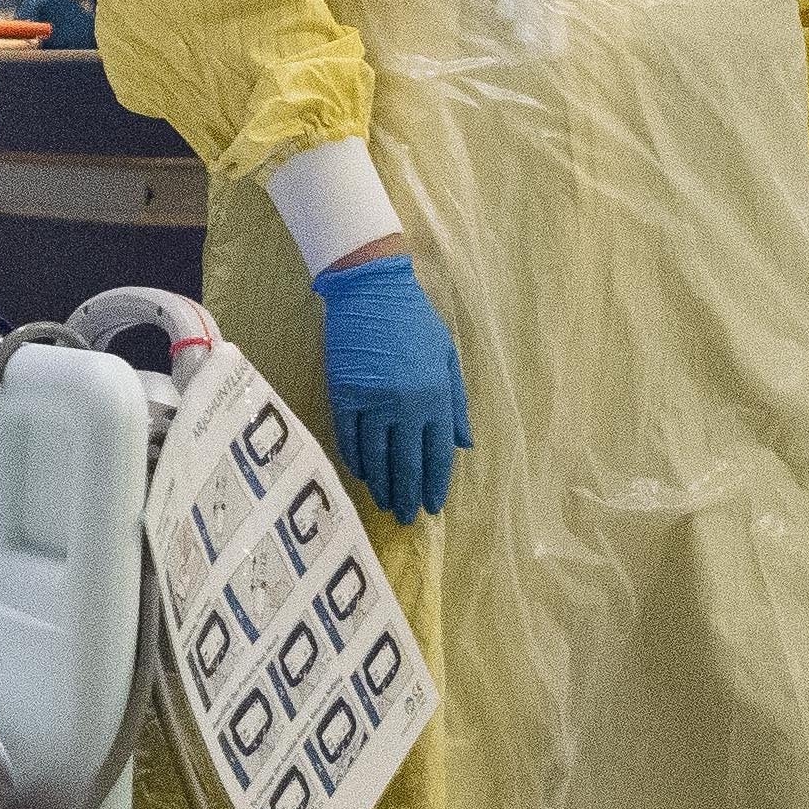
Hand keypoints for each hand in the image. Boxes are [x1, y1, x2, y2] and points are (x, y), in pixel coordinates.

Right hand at [311, 251, 469, 521]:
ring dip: (382, 485)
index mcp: (436, 396)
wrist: (371, 291)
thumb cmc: (414, 321)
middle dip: (409, 494)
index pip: (438, 454)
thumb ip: (456, 403)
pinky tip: (362, 475)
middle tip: (407, 518)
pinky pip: (349, 439)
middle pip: (407, 463)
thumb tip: (464, 445)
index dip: (436, 484)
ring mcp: (372, 402)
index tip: (432, 507)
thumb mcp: (447, 357)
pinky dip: (356, 461)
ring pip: (377, 458)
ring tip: (385, 504)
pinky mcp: (343, 396)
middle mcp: (406, 406)